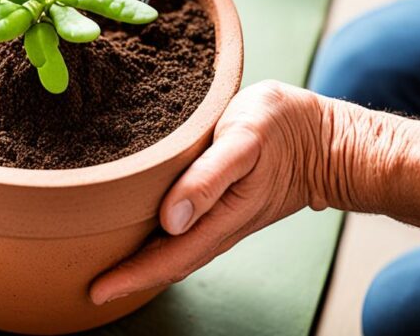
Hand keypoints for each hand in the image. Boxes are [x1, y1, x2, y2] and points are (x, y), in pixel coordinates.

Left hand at [89, 81, 331, 304]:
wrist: (329, 139)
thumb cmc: (285, 129)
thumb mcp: (245, 141)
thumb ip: (208, 178)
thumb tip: (170, 219)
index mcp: (220, 217)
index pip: (169, 259)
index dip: (131, 276)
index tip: (96, 290)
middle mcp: (220, 225)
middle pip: (169, 262)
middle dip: (130, 277)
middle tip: (90, 287)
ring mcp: (225, 217)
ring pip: (178, 251)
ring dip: (144, 262)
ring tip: (108, 264)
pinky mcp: (228, 204)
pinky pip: (189, 233)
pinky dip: (162, 242)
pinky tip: (145, 232)